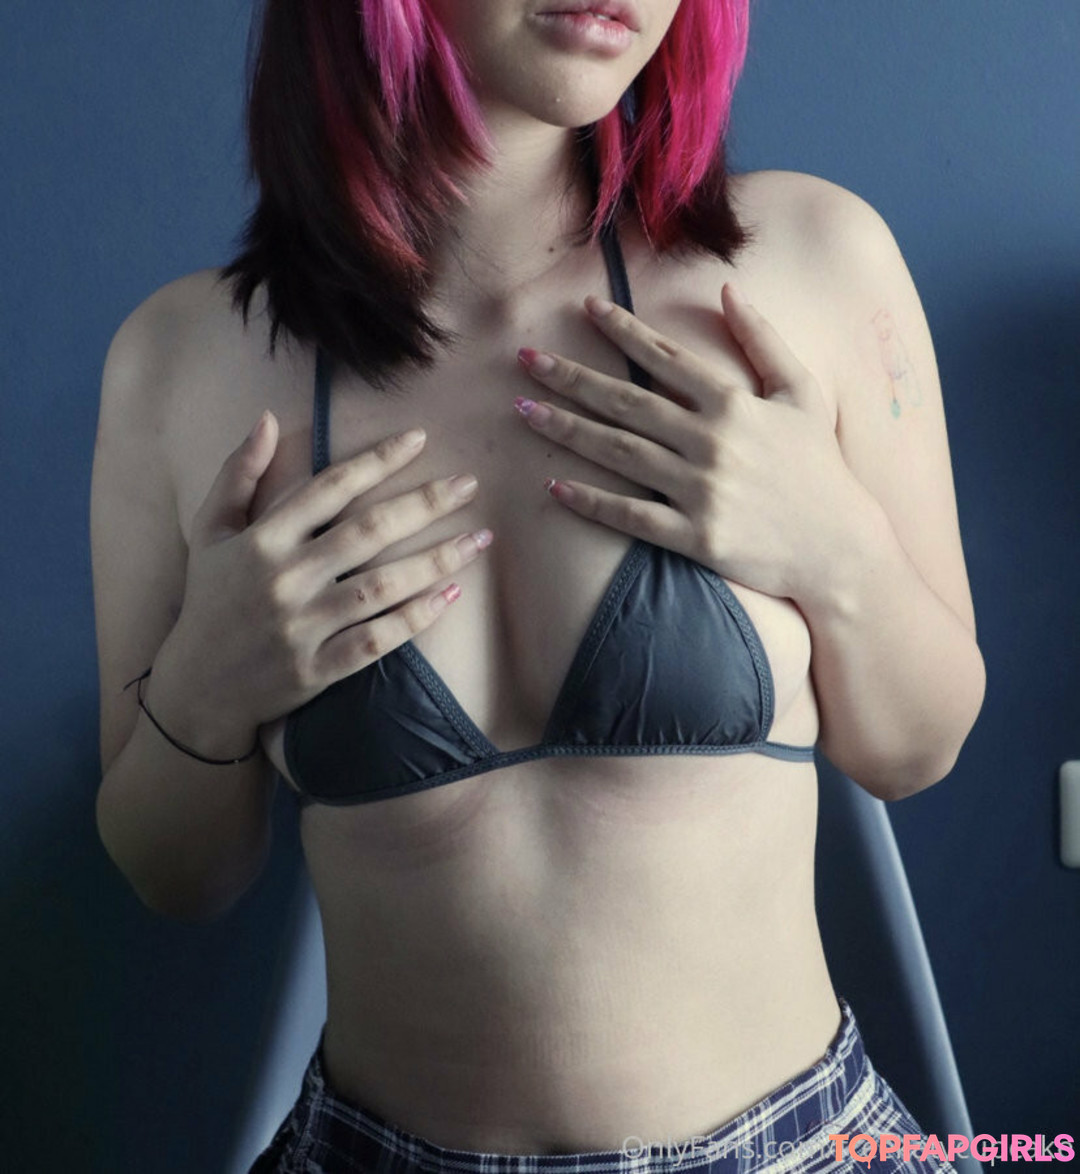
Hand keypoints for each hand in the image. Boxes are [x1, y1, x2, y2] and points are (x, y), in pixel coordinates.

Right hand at [149, 412, 490, 754]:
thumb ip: (238, 474)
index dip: (378, 460)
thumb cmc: (210, 599)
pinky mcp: (315, 670)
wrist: (197, 687)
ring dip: (435, 561)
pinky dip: (414, 618)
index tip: (421, 439)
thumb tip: (268, 419)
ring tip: (478, 539)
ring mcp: (301, 628)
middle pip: (367, 532)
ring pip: (380, 587)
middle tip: (469, 485)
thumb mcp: (211, 531)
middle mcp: (283, 580)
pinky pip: (375, 642)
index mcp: (261, 540)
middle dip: (424, 503)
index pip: (330, 488)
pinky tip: (450, 596)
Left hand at [514, 284, 866, 601]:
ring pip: (618, 453)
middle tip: (525, 359)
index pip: (664, 358)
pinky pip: (632, 516)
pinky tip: (555, 486)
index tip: (583, 309)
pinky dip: (592, 501)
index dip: (621, 330)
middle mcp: (711, 441)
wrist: (841, 545)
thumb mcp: (803, 392)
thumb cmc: (821, 467)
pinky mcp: (697, 536)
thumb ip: (764, 340)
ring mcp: (702, 490)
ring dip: (566, 429)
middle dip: (570, 377)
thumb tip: (727, 289)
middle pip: (625, 402)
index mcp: (733, 403)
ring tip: (524, 411)